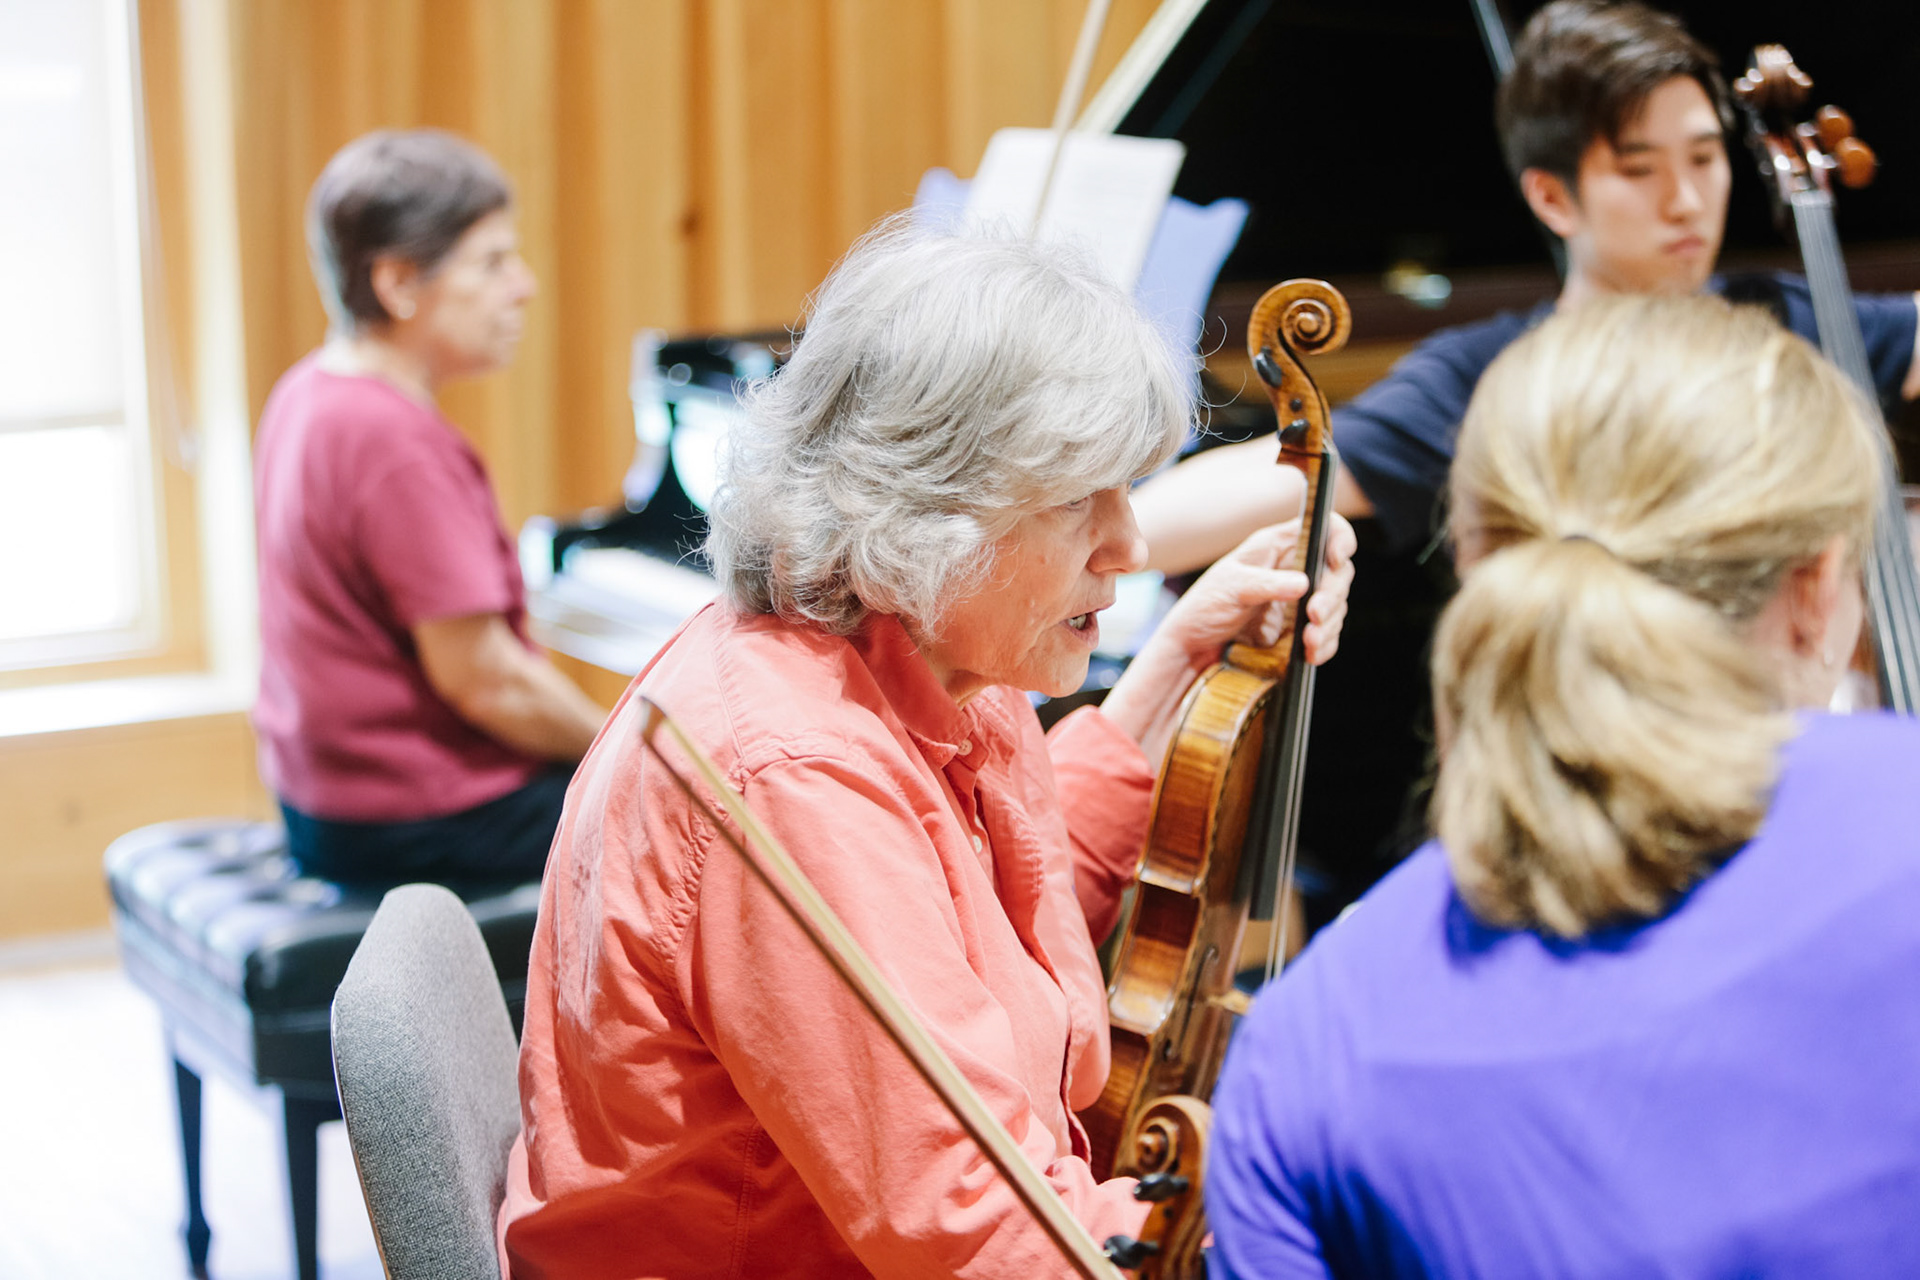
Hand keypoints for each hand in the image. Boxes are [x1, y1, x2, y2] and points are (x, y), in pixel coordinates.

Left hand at [1151, 514, 1355, 671]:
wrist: (1194, 645)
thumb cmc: (1205, 605)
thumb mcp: (1231, 588)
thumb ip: (1266, 584)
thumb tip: (1302, 584)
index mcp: (1278, 546)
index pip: (1324, 529)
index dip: (1339, 538)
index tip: (1336, 559)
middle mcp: (1294, 569)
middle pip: (1337, 572)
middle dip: (1332, 594)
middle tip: (1315, 614)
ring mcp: (1300, 599)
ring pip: (1335, 606)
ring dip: (1329, 624)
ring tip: (1309, 641)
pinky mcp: (1299, 628)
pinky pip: (1326, 633)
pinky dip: (1325, 644)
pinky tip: (1312, 653)